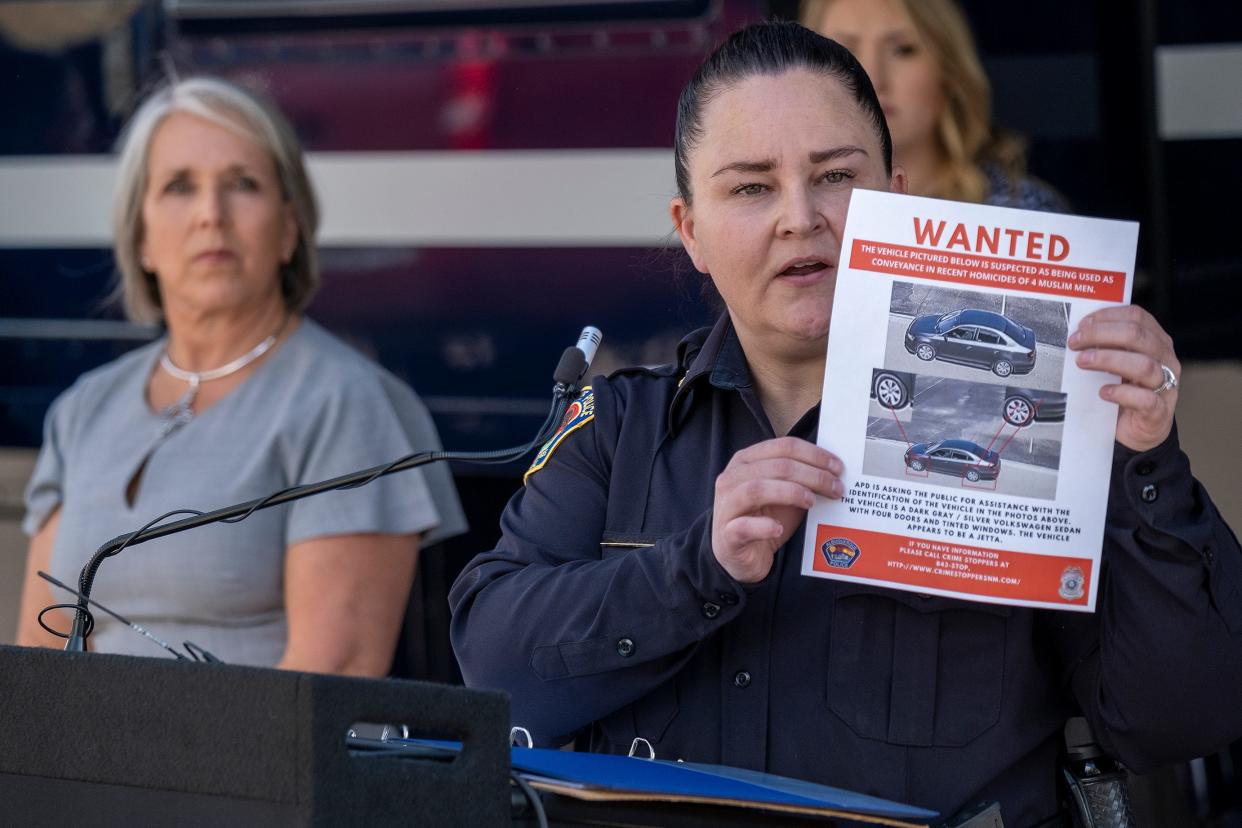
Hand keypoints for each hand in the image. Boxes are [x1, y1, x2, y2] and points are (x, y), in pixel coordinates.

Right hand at [711, 437, 842, 583]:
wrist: (741, 555)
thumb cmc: (764, 519)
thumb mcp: (785, 495)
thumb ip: (801, 479)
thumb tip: (834, 472)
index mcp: (747, 461)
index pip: (784, 446)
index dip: (814, 455)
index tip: (837, 468)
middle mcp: (732, 478)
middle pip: (777, 466)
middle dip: (813, 475)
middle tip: (836, 488)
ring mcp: (726, 506)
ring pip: (757, 489)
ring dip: (791, 493)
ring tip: (812, 502)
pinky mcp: (727, 536)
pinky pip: (743, 527)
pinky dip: (763, 526)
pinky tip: (778, 528)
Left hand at [1068, 305, 1178, 451]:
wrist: (1138, 430)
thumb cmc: (1126, 391)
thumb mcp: (1117, 364)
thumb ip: (1106, 347)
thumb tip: (1078, 333)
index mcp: (1155, 342)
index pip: (1137, 317)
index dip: (1107, 316)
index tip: (1082, 325)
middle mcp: (1165, 359)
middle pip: (1138, 336)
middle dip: (1101, 334)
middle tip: (1075, 342)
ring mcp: (1166, 385)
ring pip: (1144, 364)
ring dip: (1108, 359)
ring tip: (1083, 362)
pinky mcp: (1159, 411)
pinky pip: (1145, 399)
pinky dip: (1122, 393)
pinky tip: (1103, 392)